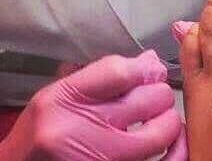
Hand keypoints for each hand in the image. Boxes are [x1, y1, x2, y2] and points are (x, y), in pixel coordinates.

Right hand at [0, 50, 185, 160]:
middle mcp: (82, 131)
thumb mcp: (57, 95)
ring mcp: (102, 159)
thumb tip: (148, 61)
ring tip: (162, 118)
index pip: (119, 72)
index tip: (149, 69)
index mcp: (65, 100)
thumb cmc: (37, 136)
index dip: (144, 68)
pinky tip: (172, 143)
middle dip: (159, 93)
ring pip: (161, 133)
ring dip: (169, 121)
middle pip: (147, 99)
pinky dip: (174, 151)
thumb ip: (99, 77)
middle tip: (156, 95)